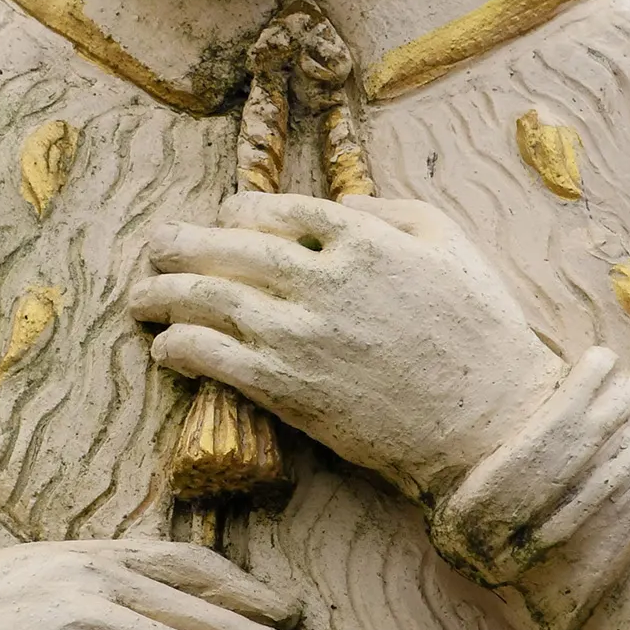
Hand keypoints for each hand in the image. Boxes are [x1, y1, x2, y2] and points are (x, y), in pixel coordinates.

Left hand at [131, 191, 563, 495]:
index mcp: (363, 239)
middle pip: (228, 249)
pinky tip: (165, 348)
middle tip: (154, 247)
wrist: (491, 424)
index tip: (224, 219)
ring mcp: (301, 335)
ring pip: (209, 300)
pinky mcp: (288, 388)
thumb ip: (392, 213)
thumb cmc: (482, 332)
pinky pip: (215, 357)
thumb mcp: (451, 244)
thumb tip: (337, 206)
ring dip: (164, 295)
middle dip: (181, 245)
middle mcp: (322, 279)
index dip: (239, 213)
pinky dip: (180, 347)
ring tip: (139, 298)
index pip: (276, 210)